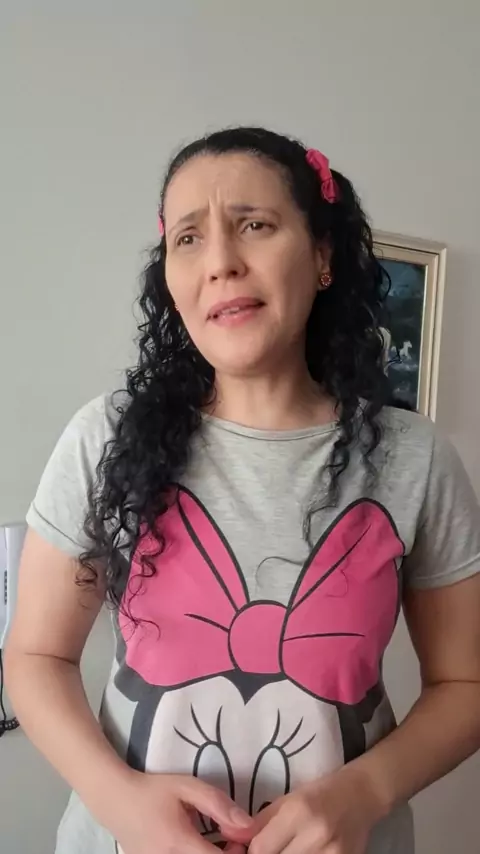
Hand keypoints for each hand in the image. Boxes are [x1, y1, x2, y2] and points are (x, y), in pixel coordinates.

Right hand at [103, 770, 252, 853]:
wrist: (115, 801)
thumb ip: (218, 804)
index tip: (239, 839)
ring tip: (214, 846)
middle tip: (229, 842)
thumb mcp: (188, 787)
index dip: (236, 853)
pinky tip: (197, 849)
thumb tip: (249, 826)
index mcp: (178, 842)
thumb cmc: (154, 791)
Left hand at [246, 767, 385, 853]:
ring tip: (287, 849)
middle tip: (267, 849)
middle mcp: (316, 835)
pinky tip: (300, 853)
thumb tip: (236, 840)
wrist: (362, 796)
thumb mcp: (288, 799)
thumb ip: (262, 822)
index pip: (260, 849)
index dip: (250, 852)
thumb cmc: (321, 793)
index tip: (247, 849)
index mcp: (298, 812)